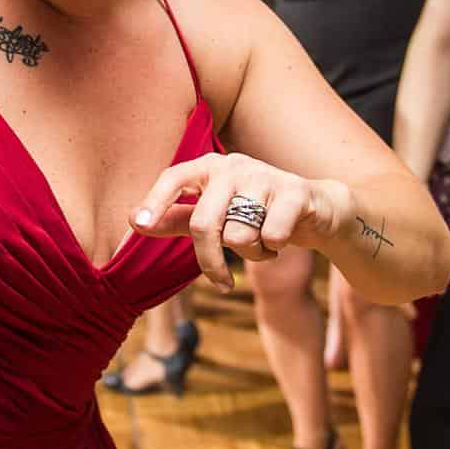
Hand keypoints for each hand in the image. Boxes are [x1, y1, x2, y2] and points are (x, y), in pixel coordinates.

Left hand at [131, 153, 349, 291]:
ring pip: (240, 236)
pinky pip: (272, 236)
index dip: (156, 200)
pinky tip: (281, 240)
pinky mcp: (295, 191)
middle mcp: (235, 165)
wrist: (316, 208)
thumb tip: (133, 220)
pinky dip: (273, 250)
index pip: (174, 177)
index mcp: (210, 167)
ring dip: (251, 254)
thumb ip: (176, 218)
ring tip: (261, 243)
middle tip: (220, 283)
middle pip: (205, 223)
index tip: (139, 224)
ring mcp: (266, 175)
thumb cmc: (255, 213)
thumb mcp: (215, 215)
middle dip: (211, 261)